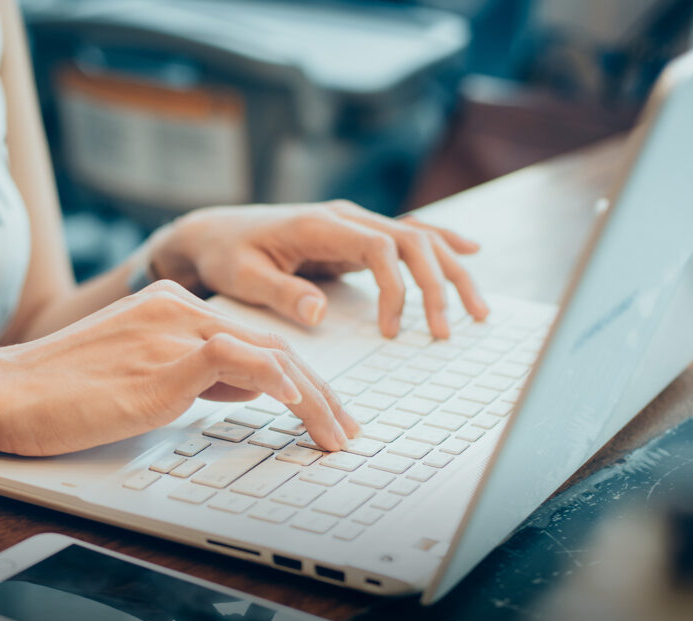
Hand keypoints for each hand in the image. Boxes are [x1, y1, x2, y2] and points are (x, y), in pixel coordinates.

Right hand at [0, 280, 358, 455]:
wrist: (5, 392)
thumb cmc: (62, 393)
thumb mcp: (140, 376)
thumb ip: (194, 373)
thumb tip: (248, 387)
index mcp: (171, 306)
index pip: (253, 340)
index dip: (298, 378)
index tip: (322, 409)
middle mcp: (177, 309)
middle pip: (271, 347)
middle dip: (320, 393)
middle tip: (345, 428)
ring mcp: (171, 332)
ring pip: (268, 356)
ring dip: (313, 400)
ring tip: (336, 434)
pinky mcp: (163, 362)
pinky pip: (237, 362)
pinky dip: (277, 382)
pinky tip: (301, 406)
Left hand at [148, 200, 488, 337]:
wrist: (214, 233)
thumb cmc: (226, 255)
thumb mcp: (243, 278)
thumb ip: (281, 293)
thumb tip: (320, 312)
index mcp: (318, 225)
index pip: (381, 247)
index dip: (397, 289)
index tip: (393, 331)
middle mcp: (343, 217)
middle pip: (412, 241)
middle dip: (439, 284)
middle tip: (449, 330)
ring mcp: (352, 224)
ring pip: (418, 238)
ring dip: (451, 271)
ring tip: (478, 309)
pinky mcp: (353, 237)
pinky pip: (406, 237)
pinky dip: (441, 245)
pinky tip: (471, 253)